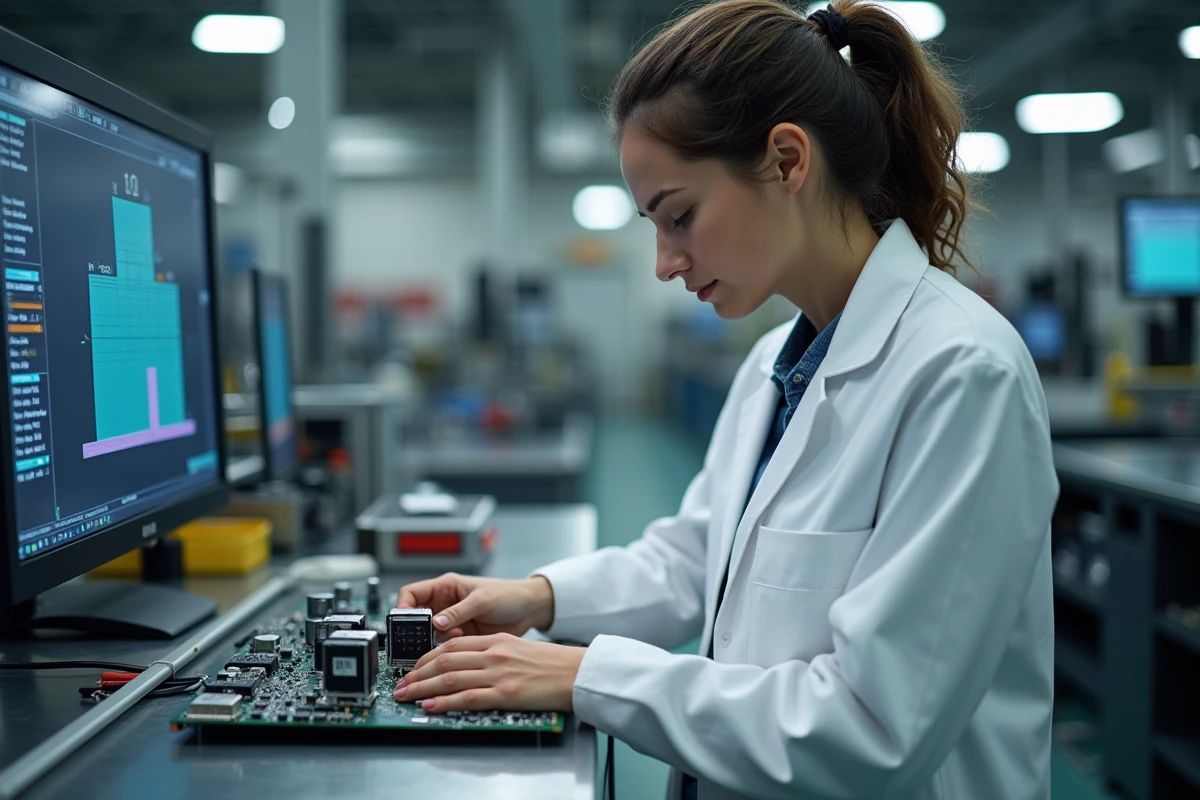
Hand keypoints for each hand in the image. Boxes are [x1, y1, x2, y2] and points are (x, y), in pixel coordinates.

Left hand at [393, 633, 584, 713]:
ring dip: (423, 688)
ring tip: (406, 696)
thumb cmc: (550, 663)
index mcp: (496, 641)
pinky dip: (445, 702)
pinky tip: (430, 706)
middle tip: (401, 685)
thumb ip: (491, 651)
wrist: (576, 672)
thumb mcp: (517, 647)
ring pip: (450, 678)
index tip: (413, 668)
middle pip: (444, 661)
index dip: (426, 657)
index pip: (451, 646)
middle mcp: (493, 654)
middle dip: (417, 674)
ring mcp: (499, 674)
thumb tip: (464, 663)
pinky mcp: (506, 693)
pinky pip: (468, 697)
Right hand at [395, 573, 553, 638]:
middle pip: (416, 616)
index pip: (412, 594)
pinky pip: (443, 645)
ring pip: (428, 633)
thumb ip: (459, 611)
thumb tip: (436, 622)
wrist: (529, 610)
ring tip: (450, 640)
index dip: (404, 606)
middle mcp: (445, 604)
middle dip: (415, 628)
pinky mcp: (461, 637)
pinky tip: (460, 644)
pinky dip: (446, 648)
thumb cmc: (508, 595)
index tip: (405, 621)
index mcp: (446, 587)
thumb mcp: (482, 600)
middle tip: (419, 639)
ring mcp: (452, 621)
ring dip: (433, 640)